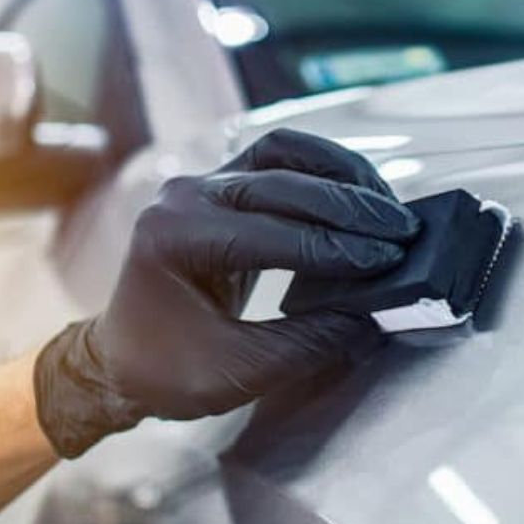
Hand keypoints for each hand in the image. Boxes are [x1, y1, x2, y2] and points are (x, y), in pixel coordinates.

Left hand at [33, 128, 418, 456]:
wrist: (122, 360)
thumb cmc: (168, 371)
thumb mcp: (240, 371)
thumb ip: (309, 341)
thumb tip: (372, 314)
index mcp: (176, 237)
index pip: (274, 233)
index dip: (338, 248)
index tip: (389, 261)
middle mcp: (185, 196)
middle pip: (283, 183)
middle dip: (350, 208)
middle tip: (401, 233)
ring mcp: (202, 184)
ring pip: (283, 152)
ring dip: (341, 173)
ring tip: (387, 205)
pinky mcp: (222, 186)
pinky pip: (279, 158)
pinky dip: (324, 169)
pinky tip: (360, 191)